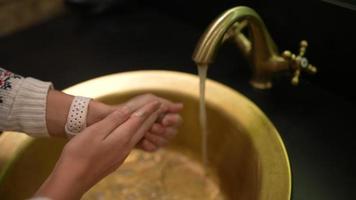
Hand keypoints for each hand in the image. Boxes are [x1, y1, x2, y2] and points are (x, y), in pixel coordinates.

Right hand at [47, 92, 182, 151]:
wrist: (72, 179)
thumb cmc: (79, 153)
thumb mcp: (96, 131)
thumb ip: (114, 121)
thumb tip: (129, 110)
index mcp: (122, 137)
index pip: (139, 120)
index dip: (148, 110)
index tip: (158, 102)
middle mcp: (125, 147)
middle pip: (142, 129)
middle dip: (152, 117)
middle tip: (161, 108)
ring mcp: (121, 155)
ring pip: (138, 137)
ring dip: (146, 126)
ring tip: (151, 119)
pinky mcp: (115, 161)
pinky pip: (131, 144)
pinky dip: (137, 135)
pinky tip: (133, 135)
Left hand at [121, 94, 182, 150]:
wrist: (114, 119)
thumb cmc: (133, 107)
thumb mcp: (148, 101)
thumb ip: (165, 103)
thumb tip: (181, 106)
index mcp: (166, 116)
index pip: (177, 120)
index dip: (173, 120)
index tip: (164, 120)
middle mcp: (164, 128)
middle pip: (172, 132)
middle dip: (162, 130)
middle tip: (152, 127)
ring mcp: (157, 138)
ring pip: (164, 141)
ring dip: (155, 137)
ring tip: (145, 132)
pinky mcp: (148, 146)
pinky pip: (154, 148)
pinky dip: (149, 144)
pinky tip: (142, 141)